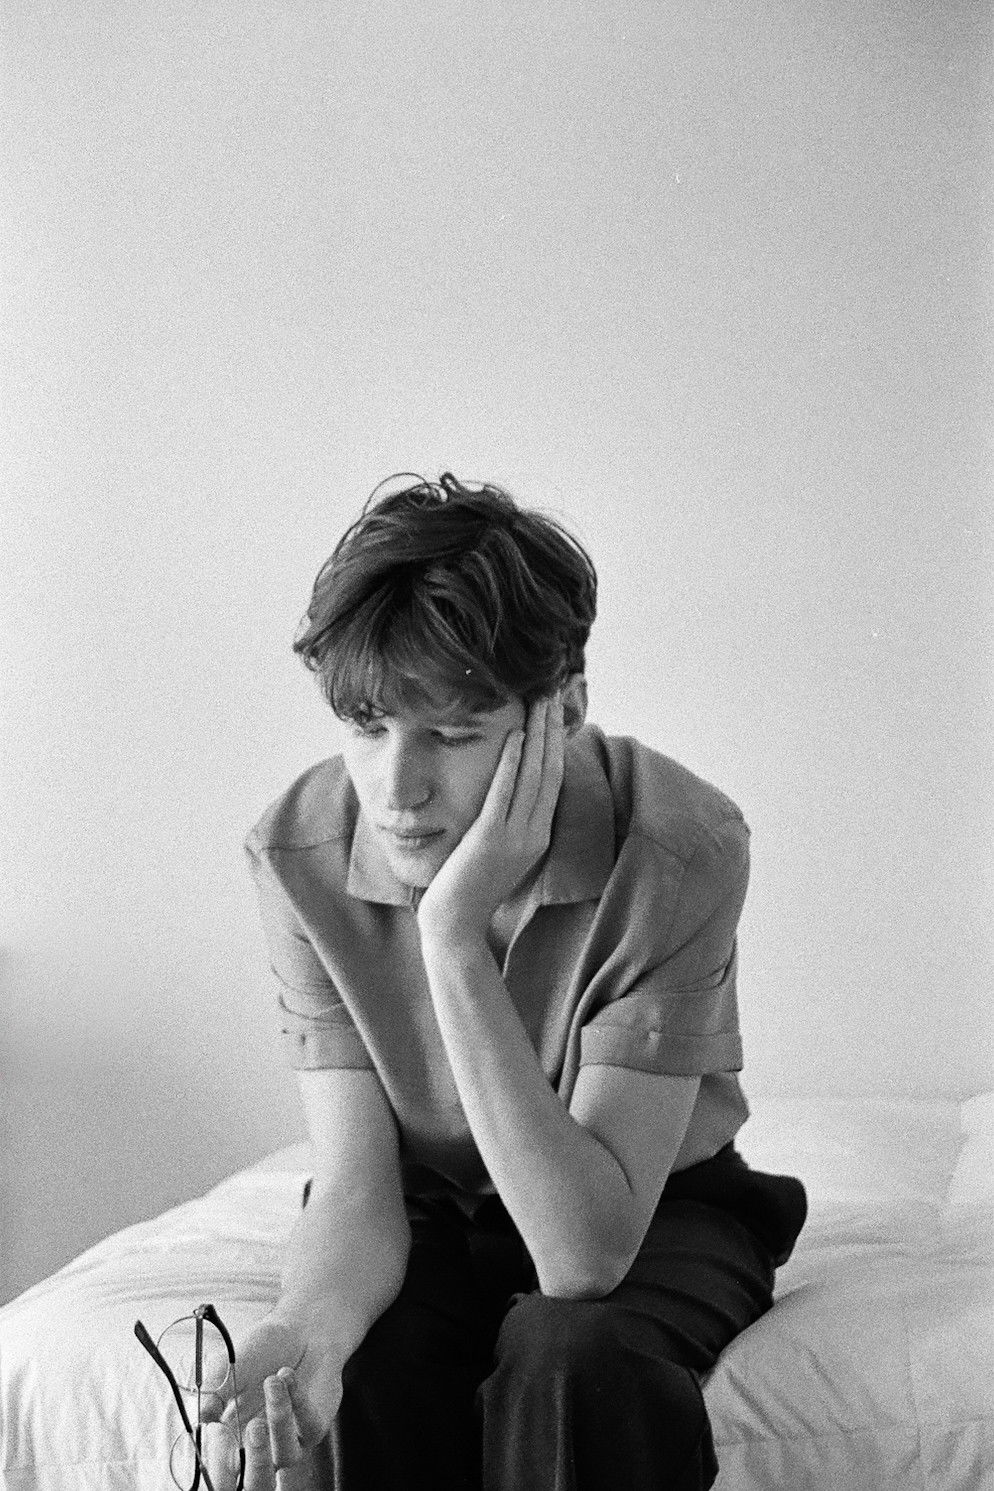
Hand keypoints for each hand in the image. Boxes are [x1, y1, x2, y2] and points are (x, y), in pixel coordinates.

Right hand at [199, 1309, 341, 1478]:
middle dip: (255, 1464)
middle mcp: (257, 1448)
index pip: (221, 1472)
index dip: (219, 1466)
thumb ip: (214, 1392)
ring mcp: (287, 1440)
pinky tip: (287, 1374)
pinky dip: (297, 1398)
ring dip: (279, 1417)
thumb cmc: (258, 1353)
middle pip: (255, 1483)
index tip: (218, 1434)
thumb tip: (202, 1418)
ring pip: (284, 1456)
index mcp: (229, 1440)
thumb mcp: (228, 1366)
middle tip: (253, 1427)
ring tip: (271, 1380)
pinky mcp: (313, 1427)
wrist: (297, 1331)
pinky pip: (308, 1426)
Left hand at [416, 694, 565, 939]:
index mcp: (538, 834)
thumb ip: (508, 821)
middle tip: (554, 689)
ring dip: (538, 734)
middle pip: (550, 769)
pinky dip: (511, 762)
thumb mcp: (498, 850)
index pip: (554, 777)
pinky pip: (504, 793)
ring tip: (539, 700)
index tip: (554, 708)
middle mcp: (534, 832)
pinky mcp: (491, 839)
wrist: (456, 926)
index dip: (557, 740)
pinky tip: (515, 735)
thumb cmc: (469, 887)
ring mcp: (515, 836)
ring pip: (534, 775)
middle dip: (552, 727)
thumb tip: (508, 787)